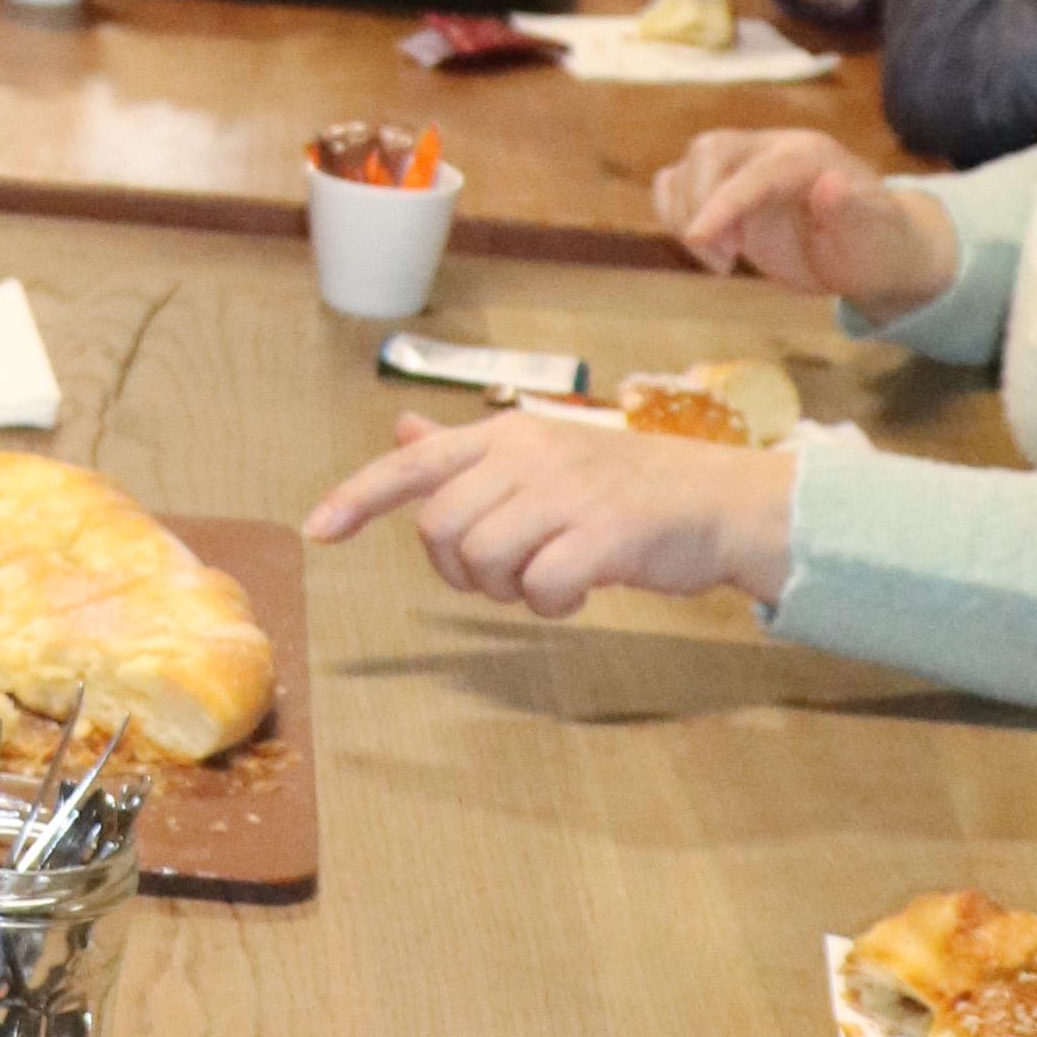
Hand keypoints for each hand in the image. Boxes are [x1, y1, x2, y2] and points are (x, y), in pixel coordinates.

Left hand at [306, 408, 795, 613]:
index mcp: (509, 434)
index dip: (358, 497)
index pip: (415, 464)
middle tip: (506, 575)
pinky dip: (550, 606)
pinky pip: (540, 588)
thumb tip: (402, 429)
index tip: (316, 531)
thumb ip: (469, 452)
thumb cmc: (625, 487)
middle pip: (441, 529)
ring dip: (506, 590)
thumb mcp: (543, 455)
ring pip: (483, 560)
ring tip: (547, 579)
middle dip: (460, 570)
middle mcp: (530, 454)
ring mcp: (568, 492)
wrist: (720, 503)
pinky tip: (578, 594)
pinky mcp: (605, 535)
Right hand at [650, 128, 957, 313]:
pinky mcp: (727, 191)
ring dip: (686, 214)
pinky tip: (705, 247)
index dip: (722, 201)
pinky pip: (679, 183)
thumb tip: (829, 184)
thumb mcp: (874, 239)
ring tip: (722, 261)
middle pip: (711, 150)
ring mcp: (746, 169)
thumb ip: (851, 212)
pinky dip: (675, 212)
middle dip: (700, 204)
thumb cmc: (877, 248)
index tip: (697, 239)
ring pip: (689, 165)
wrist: (874, 253)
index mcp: (808, 157)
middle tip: (726, 260)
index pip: (755, 170)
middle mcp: (772, 152)